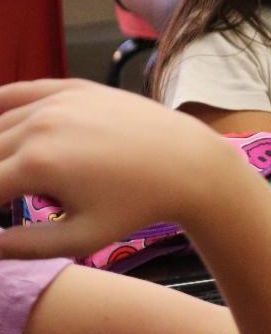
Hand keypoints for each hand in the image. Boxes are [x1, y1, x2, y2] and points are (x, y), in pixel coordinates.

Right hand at [0, 79, 243, 258]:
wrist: (187, 163)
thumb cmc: (137, 206)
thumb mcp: (81, 237)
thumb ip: (24, 246)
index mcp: (37, 163)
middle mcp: (40, 124)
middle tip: (8, 197)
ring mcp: (58, 100)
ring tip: (9, 176)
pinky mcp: (74, 87)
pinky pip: (21, 91)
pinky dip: (0, 106)